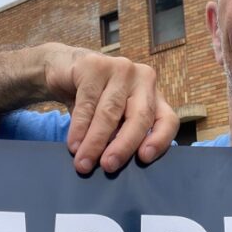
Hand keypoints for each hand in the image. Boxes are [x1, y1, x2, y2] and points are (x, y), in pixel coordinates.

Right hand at [37, 44, 178, 173]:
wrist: (64, 69)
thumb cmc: (96, 99)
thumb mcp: (115, 117)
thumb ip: (123, 134)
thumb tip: (118, 164)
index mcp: (154, 95)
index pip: (167, 119)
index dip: (160, 139)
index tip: (144, 158)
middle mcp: (144, 79)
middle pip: (140, 116)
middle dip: (124, 145)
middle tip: (108, 166)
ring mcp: (121, 68)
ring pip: (111, 112)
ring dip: (95, 141)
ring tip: (83, 162)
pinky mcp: (95, 65)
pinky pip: (88, 103)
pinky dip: (79, 127)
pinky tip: (73, 144)